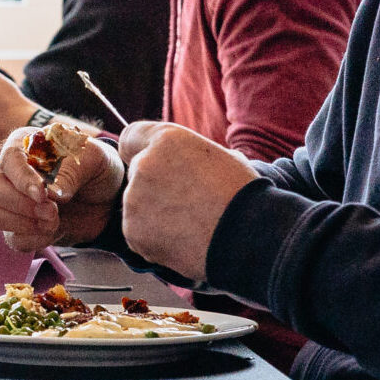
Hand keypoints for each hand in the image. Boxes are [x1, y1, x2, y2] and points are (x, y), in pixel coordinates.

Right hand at [0, 125, 122, 252]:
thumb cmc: (95, 167)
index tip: (42, 195)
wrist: (107, 197)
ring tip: (53, 222)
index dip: (22, 179)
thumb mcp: (93, 160)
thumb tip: (52, 194)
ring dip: (18, 223)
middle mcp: (10, 172)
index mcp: (25, 146)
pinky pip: (11, 238)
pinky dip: (32, 240)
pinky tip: (54, 232)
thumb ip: (71, 172)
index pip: (9, 159)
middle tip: (52, 211)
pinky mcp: (19, 227)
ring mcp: (10, 201)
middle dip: (18, 203)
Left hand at [116, 122, 257, 279]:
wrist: (248, 237)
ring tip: (189, 226)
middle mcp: (144, 165)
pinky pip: (138, 234)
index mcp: (166, 140)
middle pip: (135, 175)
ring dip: (153, 215)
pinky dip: (154, 240)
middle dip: (153, 188)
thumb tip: (182, 161)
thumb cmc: (242, 195)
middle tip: (185, 204)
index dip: (140, 152)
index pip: (130, 137)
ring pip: (136, 206)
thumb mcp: (219, 156)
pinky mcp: (133, 232)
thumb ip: (187, 154)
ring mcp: (135, 200)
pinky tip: (182, 242)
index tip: (155, 167)